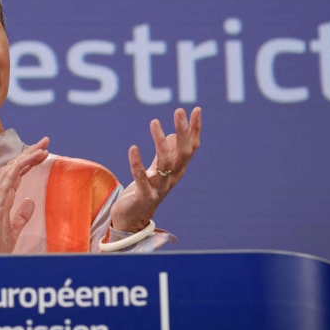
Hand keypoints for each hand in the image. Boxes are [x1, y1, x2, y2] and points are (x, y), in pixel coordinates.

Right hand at [0, 137, 48, 253]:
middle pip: (14, 167)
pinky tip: (28, 159)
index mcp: (4, 199)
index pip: (17, 174)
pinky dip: (18, 168)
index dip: (29, 161)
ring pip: (11, 170)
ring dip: (26, 157)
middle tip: (45, 141)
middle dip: (29, 152)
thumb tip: (30, 202)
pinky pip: (7, 181)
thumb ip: (21, 216)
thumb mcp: (14, 230)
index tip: (43, 152)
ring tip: (41, 148)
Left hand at [109, 107, 201, 233]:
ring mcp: (159, 188)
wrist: (132, 220)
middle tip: (179, 111)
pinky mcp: (143, 196)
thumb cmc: (144, 192)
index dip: (195, 130)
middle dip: (183, 131)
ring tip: (154, 122)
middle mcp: (172, 179)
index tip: (197, 110)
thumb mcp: (156, 170)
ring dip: (160, 142)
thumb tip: (173, 134)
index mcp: (177, 171)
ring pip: (165, 163)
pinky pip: (141, 178)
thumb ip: (166, 154)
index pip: (191, 148)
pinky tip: (133, 148)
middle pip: (182, 153)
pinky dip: (137, 163)